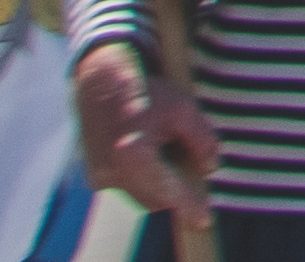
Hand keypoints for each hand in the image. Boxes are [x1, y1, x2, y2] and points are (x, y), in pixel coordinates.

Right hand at [73, 45, 214, 217]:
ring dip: (159, 186)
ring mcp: (100, 177)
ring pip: (140, 194)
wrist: (101, 83)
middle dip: (175, 195)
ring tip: (171, 157)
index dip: (189, 207)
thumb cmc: (146, 92)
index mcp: (134, 156)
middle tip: (196, 181)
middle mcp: (112, 172)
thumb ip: (202, 142)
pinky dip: (142, 178)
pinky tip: (151, 154)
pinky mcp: (95, 176)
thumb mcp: (184, 110)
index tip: (204, 220)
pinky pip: (126, 186)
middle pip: (154, 199)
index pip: (168, 192)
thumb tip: (210, 169)